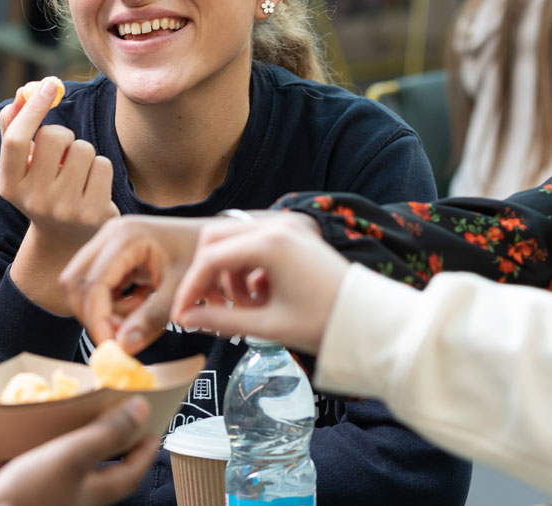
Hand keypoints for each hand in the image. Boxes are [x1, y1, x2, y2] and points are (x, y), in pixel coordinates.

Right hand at [0, 78, 118, 312]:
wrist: (66, 241)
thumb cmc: (43, 190)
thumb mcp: (22, 167)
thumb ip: (15, 128)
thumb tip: (23, 93)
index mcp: (9, 185)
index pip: (16, 140)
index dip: (32, 108)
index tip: (48, 83)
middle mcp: (33, 199)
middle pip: (55, 136)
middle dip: (63, 134)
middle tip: (61, 152)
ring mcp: (65, 209)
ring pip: (83, 149)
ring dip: (83, 153)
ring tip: (76, 174)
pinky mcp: (93, 213)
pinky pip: (103, 164)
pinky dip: (100, 167)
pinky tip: (91, 186)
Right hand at [0, 397, 157, 505]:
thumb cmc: (28, 501)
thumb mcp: (71, 458)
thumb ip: (104, 434)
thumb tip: (140, 411)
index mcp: (87, 493)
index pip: (128, 471)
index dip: (141, 448)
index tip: (150, 425)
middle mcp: (56, 498)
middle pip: (68, 463)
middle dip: (64, 432)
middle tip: (69, 402)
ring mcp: (17, 502)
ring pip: (13, 462)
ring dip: (4, 435)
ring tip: (3, 406)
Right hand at [60, 215, 208, 353]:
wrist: (216, 239)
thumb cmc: (203, 257)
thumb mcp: (180, 290)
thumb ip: (151, 319)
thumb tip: (122, 348)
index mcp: (126, 237)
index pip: (93, 283)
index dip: (97, 319)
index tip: (111, 347)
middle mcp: (110, 234)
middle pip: (77, 282)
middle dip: (94, 315)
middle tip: (121, 335)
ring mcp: (108, 243)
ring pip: (83, 286)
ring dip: (103, 310)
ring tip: (139, 314)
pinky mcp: (112, 255)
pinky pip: (96, 286)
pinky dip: (111, 304)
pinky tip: (139, 304)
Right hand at [172, 213, 343, 354]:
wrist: (368, 318)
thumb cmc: (324, 323)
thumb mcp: (269, 327)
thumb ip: (221, 321)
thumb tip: (185, 320)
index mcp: (270, 244)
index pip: (210, 258)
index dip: (191, 288)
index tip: (182, 315)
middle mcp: (277, 226)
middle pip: (216, 239)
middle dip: (207, 275)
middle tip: (211, 309)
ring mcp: (288, 226)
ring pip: (234, 240)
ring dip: (228, 273)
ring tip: (245, 308)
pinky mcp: (295, 233)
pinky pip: (255, 242)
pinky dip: (248, 268)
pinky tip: (261, 296)